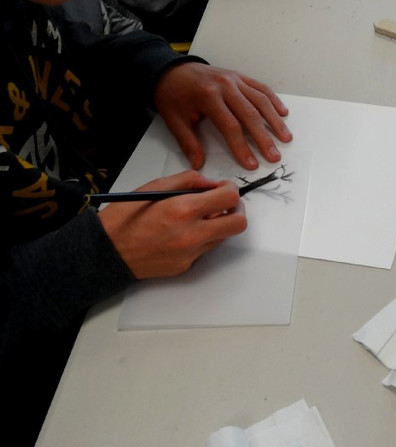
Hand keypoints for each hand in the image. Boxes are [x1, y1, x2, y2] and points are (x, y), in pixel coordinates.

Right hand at [99, 170, 245, 278]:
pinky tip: (182, 232)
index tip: (223, 188)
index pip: (229, 198)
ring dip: (218, 224)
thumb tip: (211, 184)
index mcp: (183, 209)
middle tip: (224, 203)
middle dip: (236, 210)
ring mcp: (190, 253)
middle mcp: (191, 234)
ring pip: (223, 236)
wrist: (106, 251)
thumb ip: (188, 181)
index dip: (230, 190)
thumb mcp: (154, 186)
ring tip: (198, 217)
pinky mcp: (186, 266)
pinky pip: (206, 249)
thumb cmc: (125, 217)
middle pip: (238, 223)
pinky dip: (202, 238)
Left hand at [154, 62, 291, 170]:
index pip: (230, 126)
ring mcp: (235, 79)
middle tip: (274, 156)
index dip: (242, 146)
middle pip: (250, 114)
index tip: (251, 163)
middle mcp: (225, 86)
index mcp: (208, 97)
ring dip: (275, 120)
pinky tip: (283, 113)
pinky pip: (261, 87)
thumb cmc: (173, 95)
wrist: (171, 70)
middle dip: (264, 138)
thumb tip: (198, 164)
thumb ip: (189, 142)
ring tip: (285, 137)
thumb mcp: (175, 120)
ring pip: (260, 100)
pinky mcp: (239, 76)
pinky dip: (273, 100)